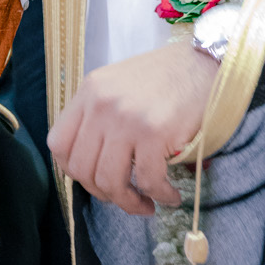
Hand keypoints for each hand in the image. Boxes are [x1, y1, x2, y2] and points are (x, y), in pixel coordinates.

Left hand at [48, 34, 216, 215]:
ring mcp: (126, 119)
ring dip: (128, 202)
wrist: (206, 60)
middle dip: (102, 193)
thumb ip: (101, 114)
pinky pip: (147, 180)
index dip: (73, 171)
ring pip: (109, 180)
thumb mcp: (120, 85)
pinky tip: (170, 195)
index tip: (93, 180)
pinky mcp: (154, 132)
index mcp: (90, 91)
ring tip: (146, 204)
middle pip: (81, 169)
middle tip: (124, 197)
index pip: (58, 144)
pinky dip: (159, 195)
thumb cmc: (168, 76)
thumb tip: (95, 162)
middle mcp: (101, 104)